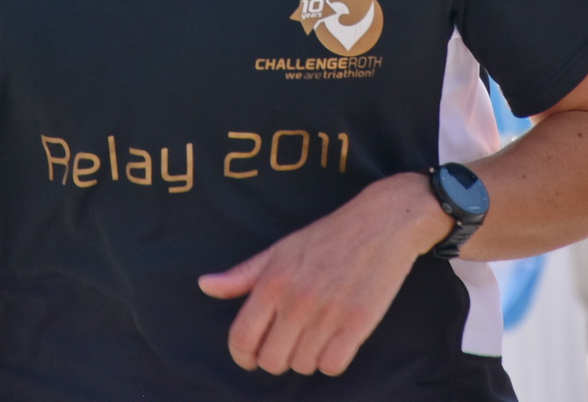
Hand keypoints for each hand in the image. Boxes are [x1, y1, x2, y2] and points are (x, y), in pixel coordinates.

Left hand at [198, 172, 448, 376]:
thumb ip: (241, 275)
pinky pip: (333, 366)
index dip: (243, 356)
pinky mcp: (358, 322)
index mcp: (272, 282)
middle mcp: (296, 299)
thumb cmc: (328, 236)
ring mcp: (327, 313)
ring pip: (303, 365)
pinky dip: (334, 359)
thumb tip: (204, 286)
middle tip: (292, 341)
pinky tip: (338, 339)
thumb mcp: (279, 249)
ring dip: (309, 357)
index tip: (252, 356)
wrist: (382, 222)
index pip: (241, 339)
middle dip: (279, 357)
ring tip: (319, 333)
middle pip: (272, 361)